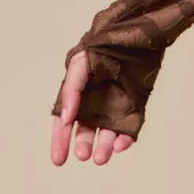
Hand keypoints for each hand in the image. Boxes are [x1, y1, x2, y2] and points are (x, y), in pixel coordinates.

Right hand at [50, 48, 134, 165]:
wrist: (135, 33)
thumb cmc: (104, 46)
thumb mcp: (80, 63)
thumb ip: (71, 89)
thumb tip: (66, 118)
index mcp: (79, 95)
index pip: (66, 122)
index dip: (61, 140)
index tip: (59, 160)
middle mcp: (96, 104)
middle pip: (87, 131)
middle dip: (84, 144)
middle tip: (84, 155)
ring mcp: (116, 107)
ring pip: (108, 133)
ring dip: (104, 147)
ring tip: (101, 157)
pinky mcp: (135, 107)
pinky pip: (130, 128)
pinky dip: (126, 138)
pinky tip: (121, 144)